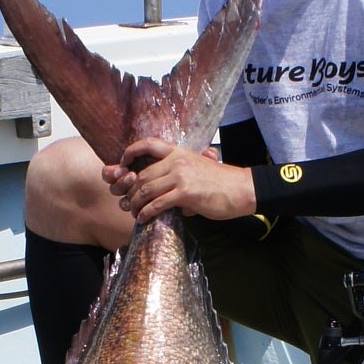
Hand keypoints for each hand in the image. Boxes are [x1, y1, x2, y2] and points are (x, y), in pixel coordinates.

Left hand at [101, 138, 257, 224]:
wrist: (240, 189)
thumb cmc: (220, 182)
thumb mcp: (197, 168)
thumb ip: (179, 176)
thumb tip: (167, 197)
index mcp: (179, 152)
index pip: (149, 144)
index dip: (131, 152)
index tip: (123, 164)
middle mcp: (177, 161)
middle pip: (142, 174)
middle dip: (129, 190)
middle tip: (127, 202)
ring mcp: (181, 176)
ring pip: (146, 190)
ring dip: (135, 204)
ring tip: (134, 212)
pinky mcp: (185, 193)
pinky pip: (157, 204)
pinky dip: (146, 213)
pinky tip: (143, 219)